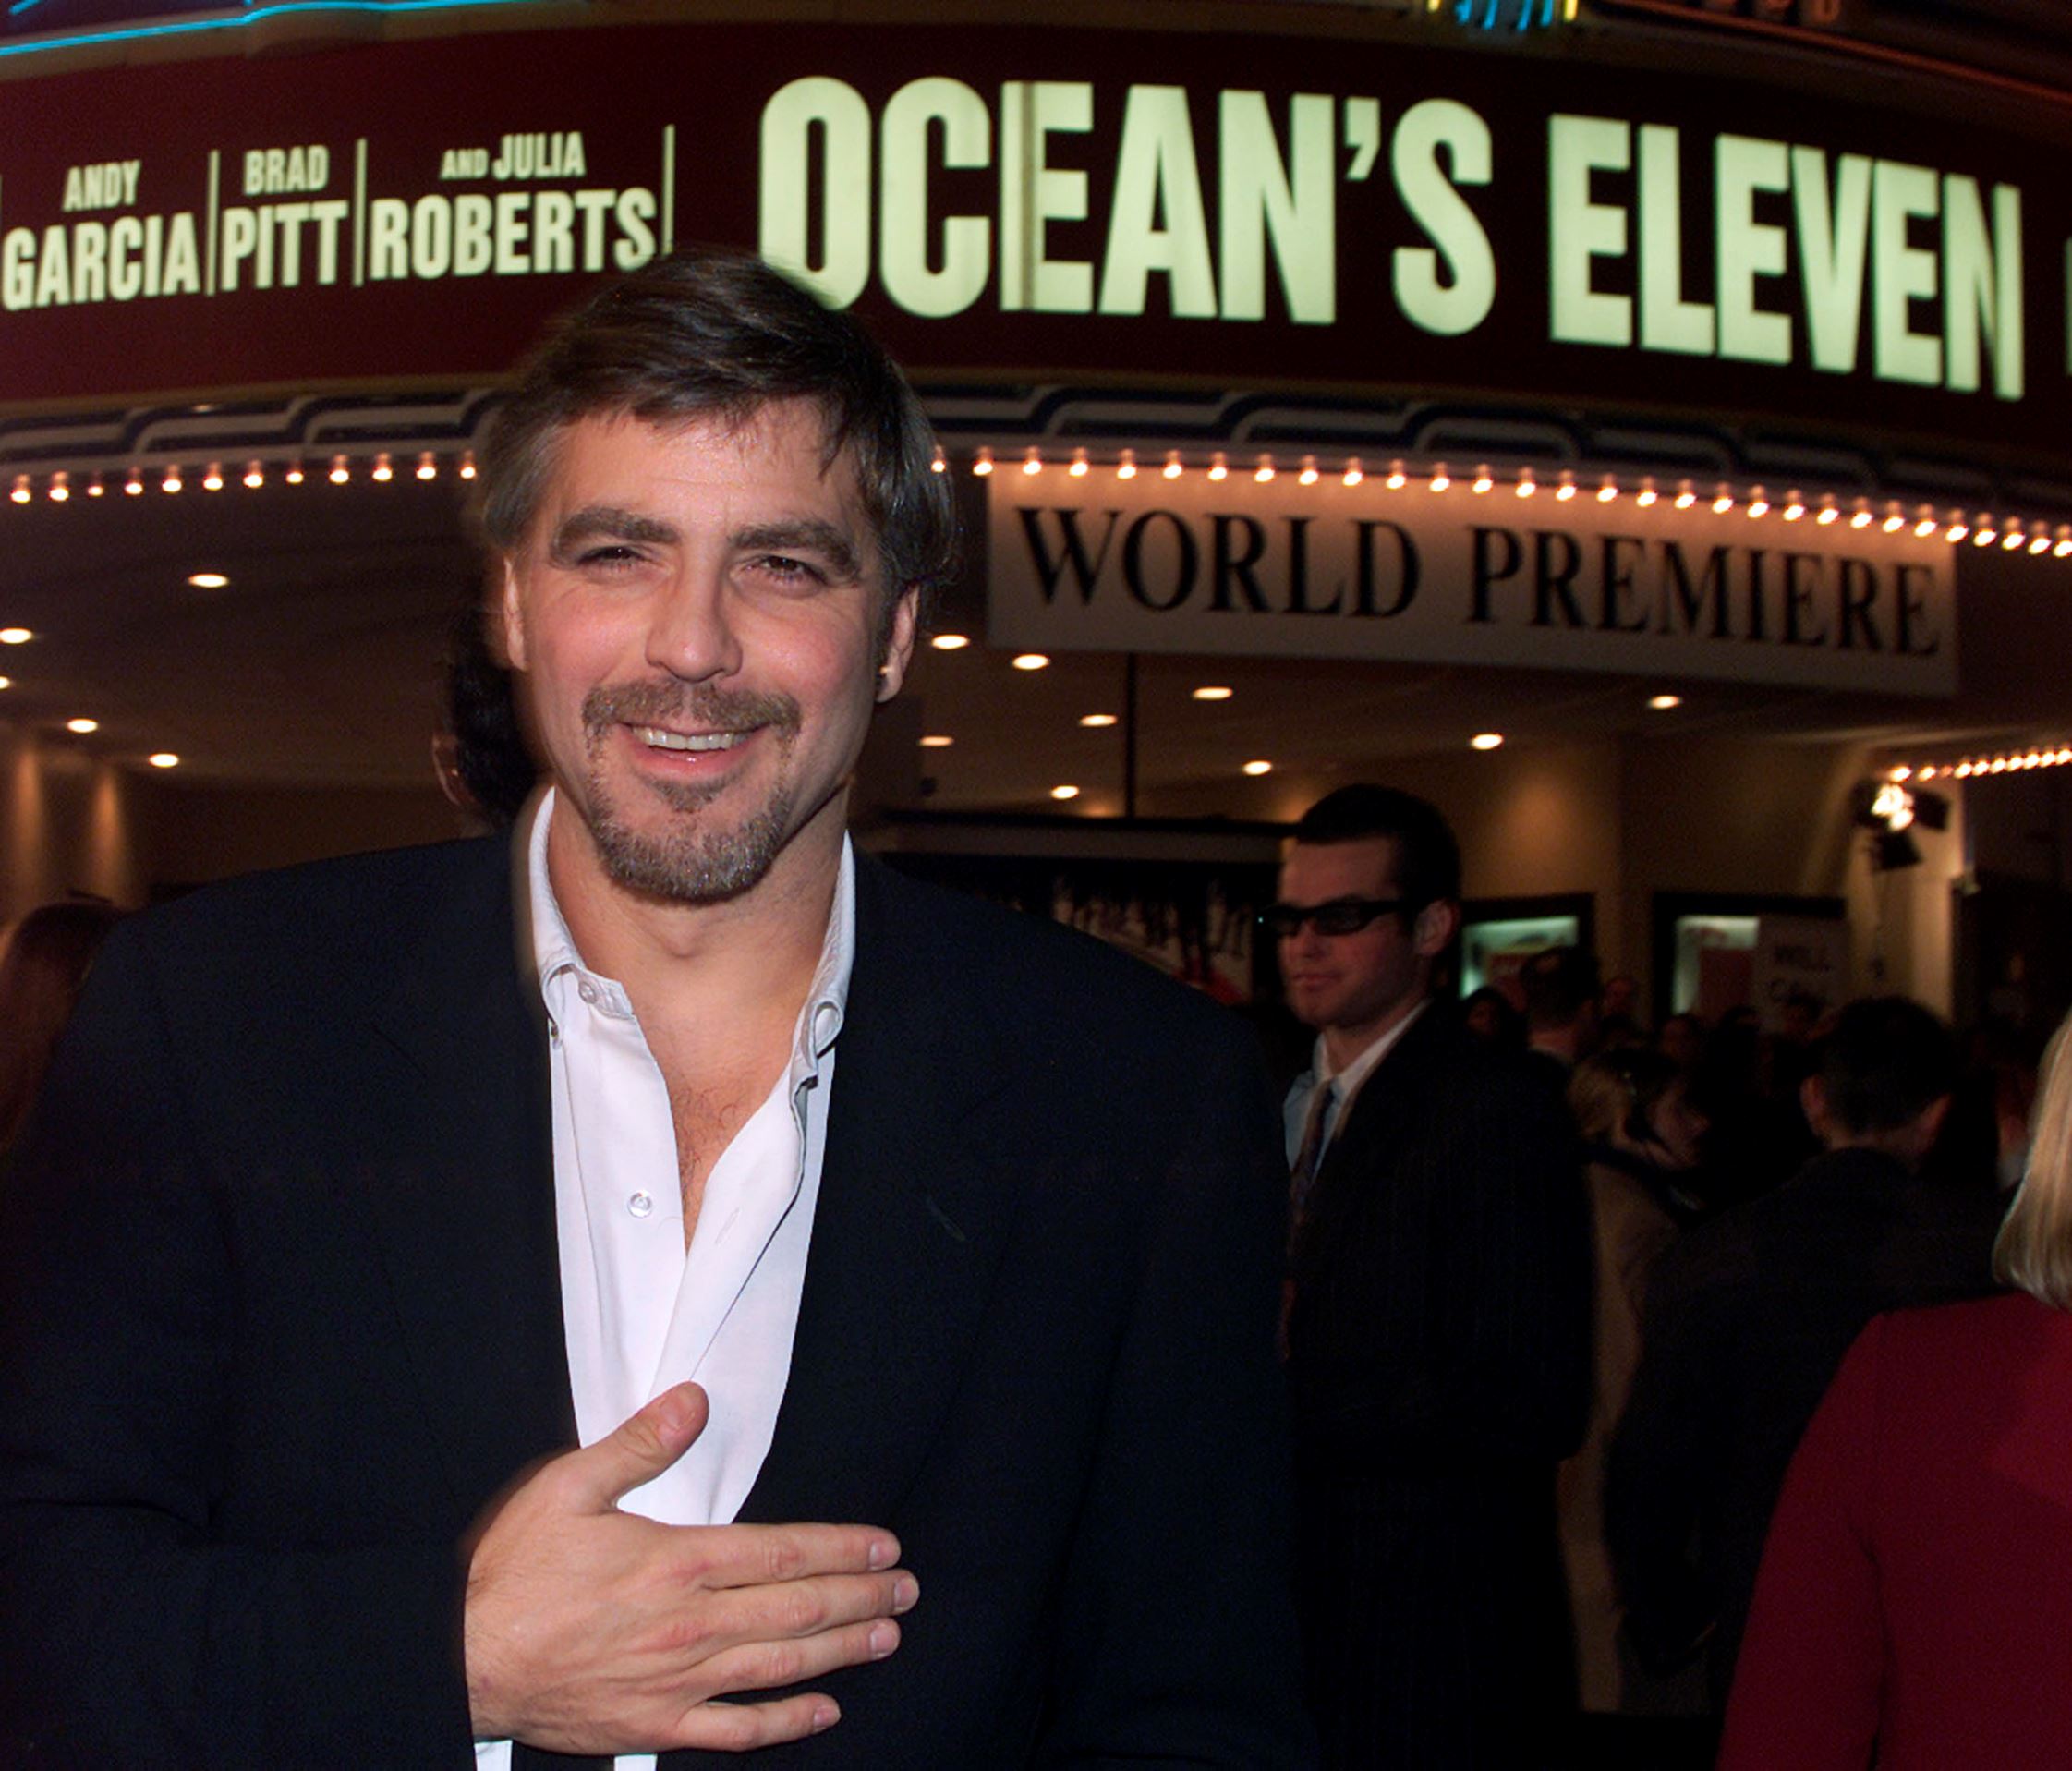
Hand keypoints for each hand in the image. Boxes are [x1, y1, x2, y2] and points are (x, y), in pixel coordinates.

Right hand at [463, 1382, 916, 1753]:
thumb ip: (639, 1443)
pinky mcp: (655, 1725)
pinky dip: (786, 1721)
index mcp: (679, 1561)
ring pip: (782, 1666)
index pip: (785, 1552)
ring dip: (842, 1651)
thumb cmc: (511, 1573)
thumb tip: (694, 1401)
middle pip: (799, 1609)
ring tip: (886, 1637)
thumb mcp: (568, 1486)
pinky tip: (823, 1711)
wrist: (461, 1660)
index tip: (886, 1547)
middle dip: (861, 1597)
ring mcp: (678, 1682)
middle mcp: (692, 1624)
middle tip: (907, 1591)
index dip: (843, 1549)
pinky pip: (737, 1729)